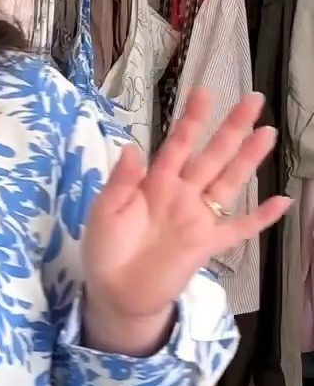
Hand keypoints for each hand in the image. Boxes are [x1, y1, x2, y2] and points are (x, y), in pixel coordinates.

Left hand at [81, 89, 288, 354]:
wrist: (115, 292)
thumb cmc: (106, 249)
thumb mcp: (104, 211)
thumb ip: (121, 182)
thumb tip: (132, 148)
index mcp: (155, 182)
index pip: (177, 144)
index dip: (191, 120)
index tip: (204, 93)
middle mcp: (181, 194)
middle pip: (211, 156)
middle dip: (231, 129)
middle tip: (253, 99)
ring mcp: (198, 218)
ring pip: (228, 182)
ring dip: (248, 159)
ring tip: (267, 133)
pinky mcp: (207, 244)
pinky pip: (239, 229)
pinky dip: (261, 217)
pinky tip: (282, 202)